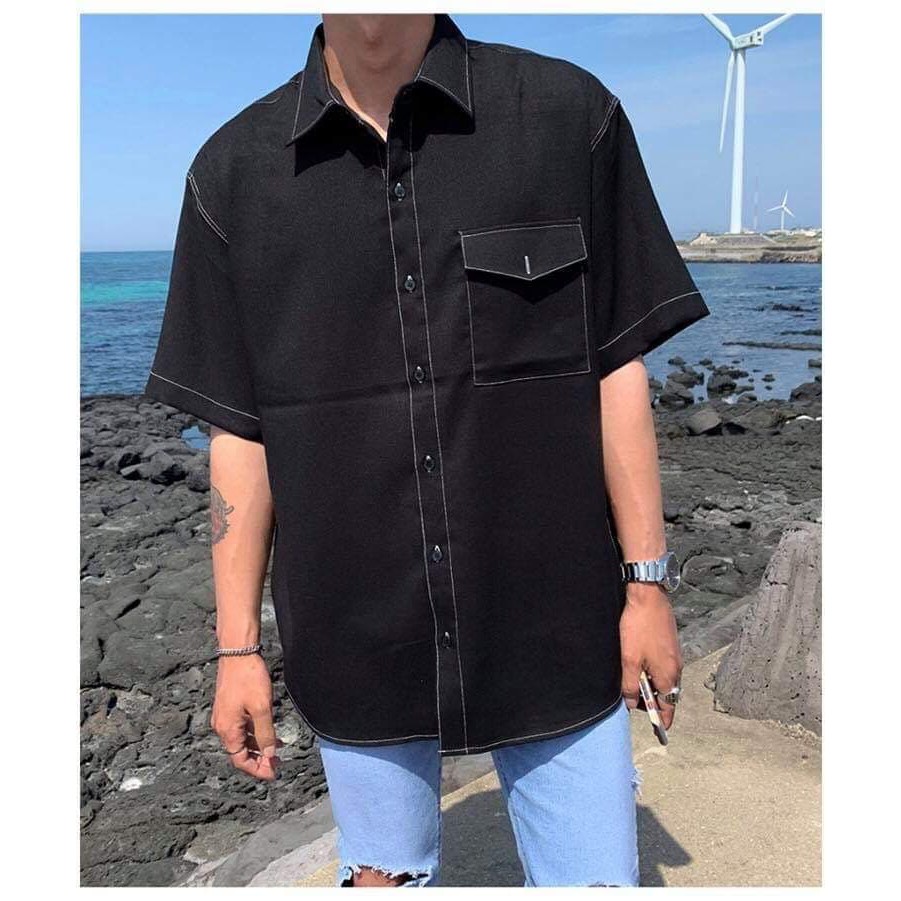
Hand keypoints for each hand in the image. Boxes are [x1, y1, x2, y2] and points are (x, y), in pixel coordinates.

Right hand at [211, 654, 280, 780]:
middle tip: (277, 764)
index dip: (257, 770)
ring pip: (242, 740)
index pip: (240, 760)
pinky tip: (269, 732)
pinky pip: (242, 727)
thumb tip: (269, 754)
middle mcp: (222, 726)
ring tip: (277, 750)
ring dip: (259, 747)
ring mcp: (225, 716)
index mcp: (227, 730)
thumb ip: (266, 734)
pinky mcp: (230, 707)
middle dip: (259, 760)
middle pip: (240, 752)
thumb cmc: (248, 678)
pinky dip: (256, 733)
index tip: (273, 773)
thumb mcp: (261, 708)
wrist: (237, 652)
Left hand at [619, 583, 682, 730]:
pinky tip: (640, 665)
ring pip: (665, 679)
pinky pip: (664, 666)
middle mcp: (676, 668)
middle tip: (635, 702)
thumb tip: (631, 704)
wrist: (648, 596)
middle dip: (653, 702)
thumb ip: (630, 685)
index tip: (660, 731)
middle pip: (667, 694)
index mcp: (668, 676)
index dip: (663, 719)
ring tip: (634, 683)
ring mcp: (675, 655)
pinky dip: (654, 672)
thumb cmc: (638, 627)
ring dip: (652, 685)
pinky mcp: (671, 643)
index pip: (669, 706)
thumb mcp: (629, 660)